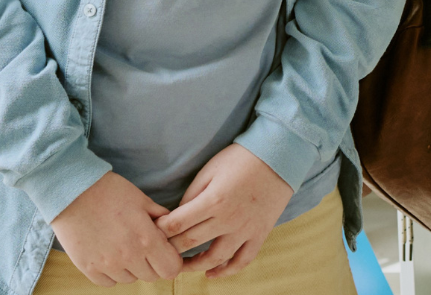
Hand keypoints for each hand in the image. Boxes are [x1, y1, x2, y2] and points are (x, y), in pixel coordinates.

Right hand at [48, 171, 180, 286]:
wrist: (73, 192)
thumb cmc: (110, 191)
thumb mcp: (142, 200)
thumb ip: (161, 218)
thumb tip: (171, 229)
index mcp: (146, 239)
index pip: (170, 269)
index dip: (171, 261)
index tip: (165, 251)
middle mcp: (128, 257)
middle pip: (151, 276)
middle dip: (152, 263)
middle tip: (143, 246)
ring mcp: (107, 265)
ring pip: (129, 279)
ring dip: (131, 268)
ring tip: (122, 246)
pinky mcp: (88, 268)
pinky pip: (107, 282)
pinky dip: (111, 272)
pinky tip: (108, 254)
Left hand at [158, 144, 294, 278]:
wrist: (279, 156)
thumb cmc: (241, 159)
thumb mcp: (210, 170)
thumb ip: (192, 195)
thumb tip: (177, 216)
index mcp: (213, 201)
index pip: (176, 225)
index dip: (160, 231)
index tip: (151, 232)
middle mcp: (228, 219)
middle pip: (189, 243)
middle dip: (170, 248)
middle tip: (159, 250)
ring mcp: (245, 229)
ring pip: (214, 258)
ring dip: (193, 266)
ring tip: (181, 266)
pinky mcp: (259, 234)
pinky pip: (242, 260)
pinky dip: (226, 271)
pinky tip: (211, 274)